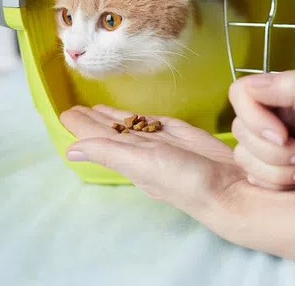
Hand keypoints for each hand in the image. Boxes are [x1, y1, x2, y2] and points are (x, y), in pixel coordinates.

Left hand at [59, 105, 245, 217]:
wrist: (230, 187)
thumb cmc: (186, 180)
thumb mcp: (142, 165)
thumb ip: (108, 153)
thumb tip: (71, 150)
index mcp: (127, 156)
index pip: (97, 137)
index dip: (81, 125)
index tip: (65, 113)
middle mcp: (141, 149)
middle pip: (110, 130)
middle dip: (92, 120)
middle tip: (74, 108)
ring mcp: (162, 142)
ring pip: (131, 126)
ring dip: (112, 117)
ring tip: (95, 109)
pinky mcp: (181, 135)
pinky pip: (154, 123)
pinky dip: (140, 118)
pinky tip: (134, 116)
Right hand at [228, 71, 294, 189]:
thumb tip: (255, 86)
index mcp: (281, 95)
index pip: (240, 92)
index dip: (254, 117)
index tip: (282, 135)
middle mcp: (268, 117)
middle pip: (239, 129)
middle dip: (276, 151)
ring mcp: (263, 146)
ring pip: (243, 158)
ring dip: (281, 170)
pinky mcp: (262, 172)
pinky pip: (251, 179)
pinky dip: (280, 184)